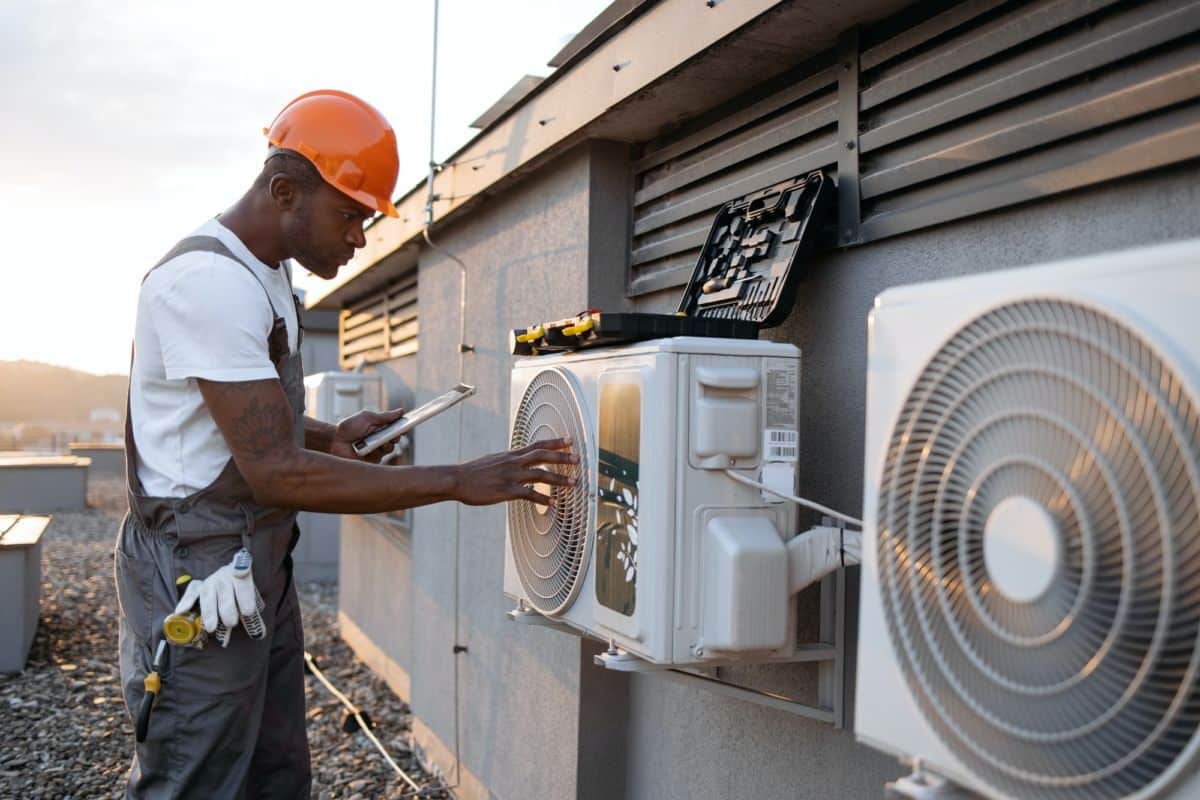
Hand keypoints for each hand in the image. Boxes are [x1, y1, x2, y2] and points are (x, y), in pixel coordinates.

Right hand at [174, 548, 265, 646]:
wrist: (230, 573)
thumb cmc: (242, 591)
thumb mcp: (251, 600)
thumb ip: (254, 617)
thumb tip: (259, 636)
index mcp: (241, 576)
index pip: (244, 582)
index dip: (245, 596)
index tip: (248, 612)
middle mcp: (224, 576)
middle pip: (225, 593)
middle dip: (228, 610)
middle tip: (231, 623)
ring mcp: (210, 581)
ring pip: (208, 595)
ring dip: (209, 612)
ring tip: (211, 628)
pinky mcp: (199, 586)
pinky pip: (191, 592)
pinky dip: (185, 601)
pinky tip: (181, 611)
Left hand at [330, 407, 405, 462]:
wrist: (334, 441)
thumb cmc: (348, 428)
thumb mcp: (367, 418)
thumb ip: (384, 416)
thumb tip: (401, 411)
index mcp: (381, 429)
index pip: (396, 428)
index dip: (402, 427)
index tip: (407, 425)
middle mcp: (381, 440)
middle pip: (395, 439)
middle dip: (396, 436)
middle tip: (395, 435)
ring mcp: (377, 451)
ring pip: (389, 449)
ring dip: (386, 444)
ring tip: (380, 442)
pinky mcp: (371, 461)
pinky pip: (380, 458)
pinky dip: (377, 452)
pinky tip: (371, 449)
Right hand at [454, 437, 577, 506]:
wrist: (457, 479)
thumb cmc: (474, 472)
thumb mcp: (493, 461)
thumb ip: (509, 461)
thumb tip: (519, 461)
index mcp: (511, 455)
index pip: (537, 444)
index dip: (555, 441)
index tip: (570, 439)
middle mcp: (513, 462)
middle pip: (543, 455)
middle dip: (562, 456)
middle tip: (578, 458)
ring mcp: (511, 476)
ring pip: (540, 474)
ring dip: (559, 479)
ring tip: (574, 483)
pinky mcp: (506, 490)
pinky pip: (529, 495)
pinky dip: (543, 499)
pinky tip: (553, 504)